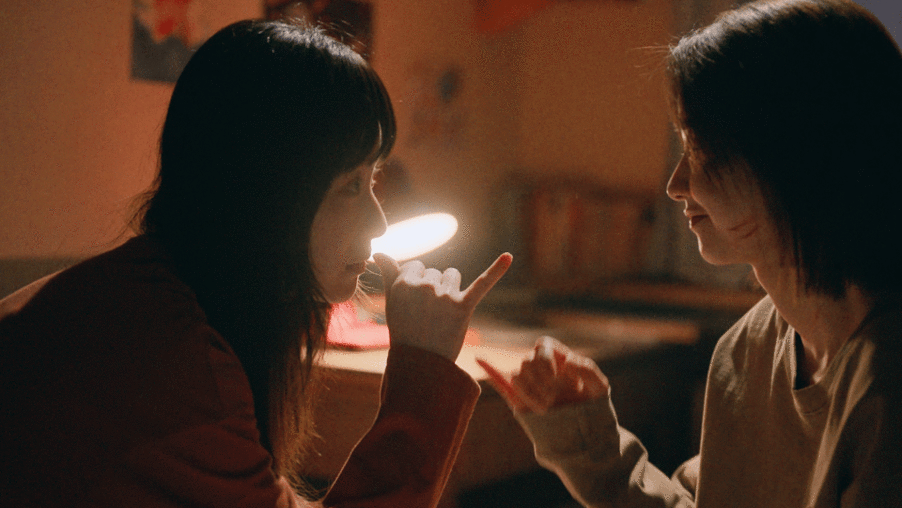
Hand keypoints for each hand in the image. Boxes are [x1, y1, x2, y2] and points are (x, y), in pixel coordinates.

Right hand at [373, 253, 511, 360]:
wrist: (421, 365)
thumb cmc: (405, 331)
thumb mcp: (392, 303)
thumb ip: (389, 275)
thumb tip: (378, 253)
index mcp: (403, 283)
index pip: (416, 266)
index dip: (417, 284)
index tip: (414, 304)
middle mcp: (423, 286)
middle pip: (436, 272)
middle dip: (434, 289)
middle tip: (427, 315)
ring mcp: (444, 296)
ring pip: (453, 275)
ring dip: (451, 289)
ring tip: (442, 314)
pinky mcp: (463, 306)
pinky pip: (482, 283)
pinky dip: (496, 269)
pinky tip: (509, 257)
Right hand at [477, 336, 608, 413]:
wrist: (585, 431)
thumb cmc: (593, 405)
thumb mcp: (599, 387)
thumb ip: (588, 371)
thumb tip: (569, 362)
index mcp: (558, 357)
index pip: (542, 345)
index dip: (546, 359)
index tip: (558, 379)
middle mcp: (541, 367)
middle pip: (527, 360)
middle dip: (539, 379)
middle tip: (554, 398)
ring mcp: (530, 383)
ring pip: (517, 376)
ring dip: (530, 391)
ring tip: (547, 408)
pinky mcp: (519, 399)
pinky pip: (501, 381)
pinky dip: (491, 370)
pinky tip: (479, 357)